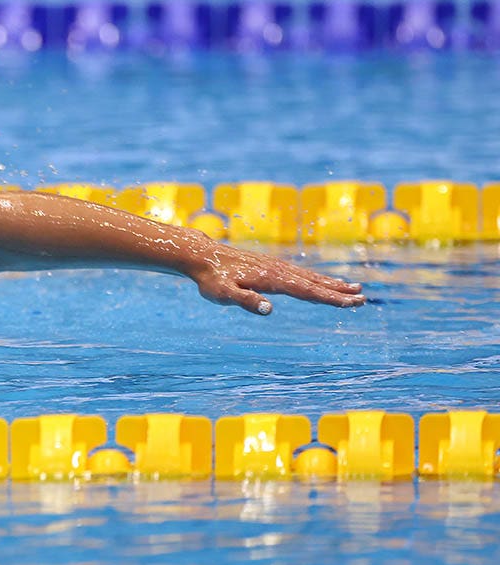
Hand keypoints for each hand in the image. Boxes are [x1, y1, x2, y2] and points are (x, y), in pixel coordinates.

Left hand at [187, 242, 365, 314]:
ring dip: (331, 283)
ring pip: (309, 276)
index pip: (308, 291)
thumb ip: (245, 301)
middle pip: (314, 282)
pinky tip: (322, 281)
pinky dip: (316, 278)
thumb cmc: (210, 278)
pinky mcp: (269, 266)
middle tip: (363, 298)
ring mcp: (275, 267)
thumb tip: (268, 309)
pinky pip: (299, 273)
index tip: (352, 302)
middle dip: (339, 291)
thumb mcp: (223, 294)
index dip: (331, 298)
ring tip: (353, 288)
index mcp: (272, 279)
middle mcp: (278, 270)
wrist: (201, 255)